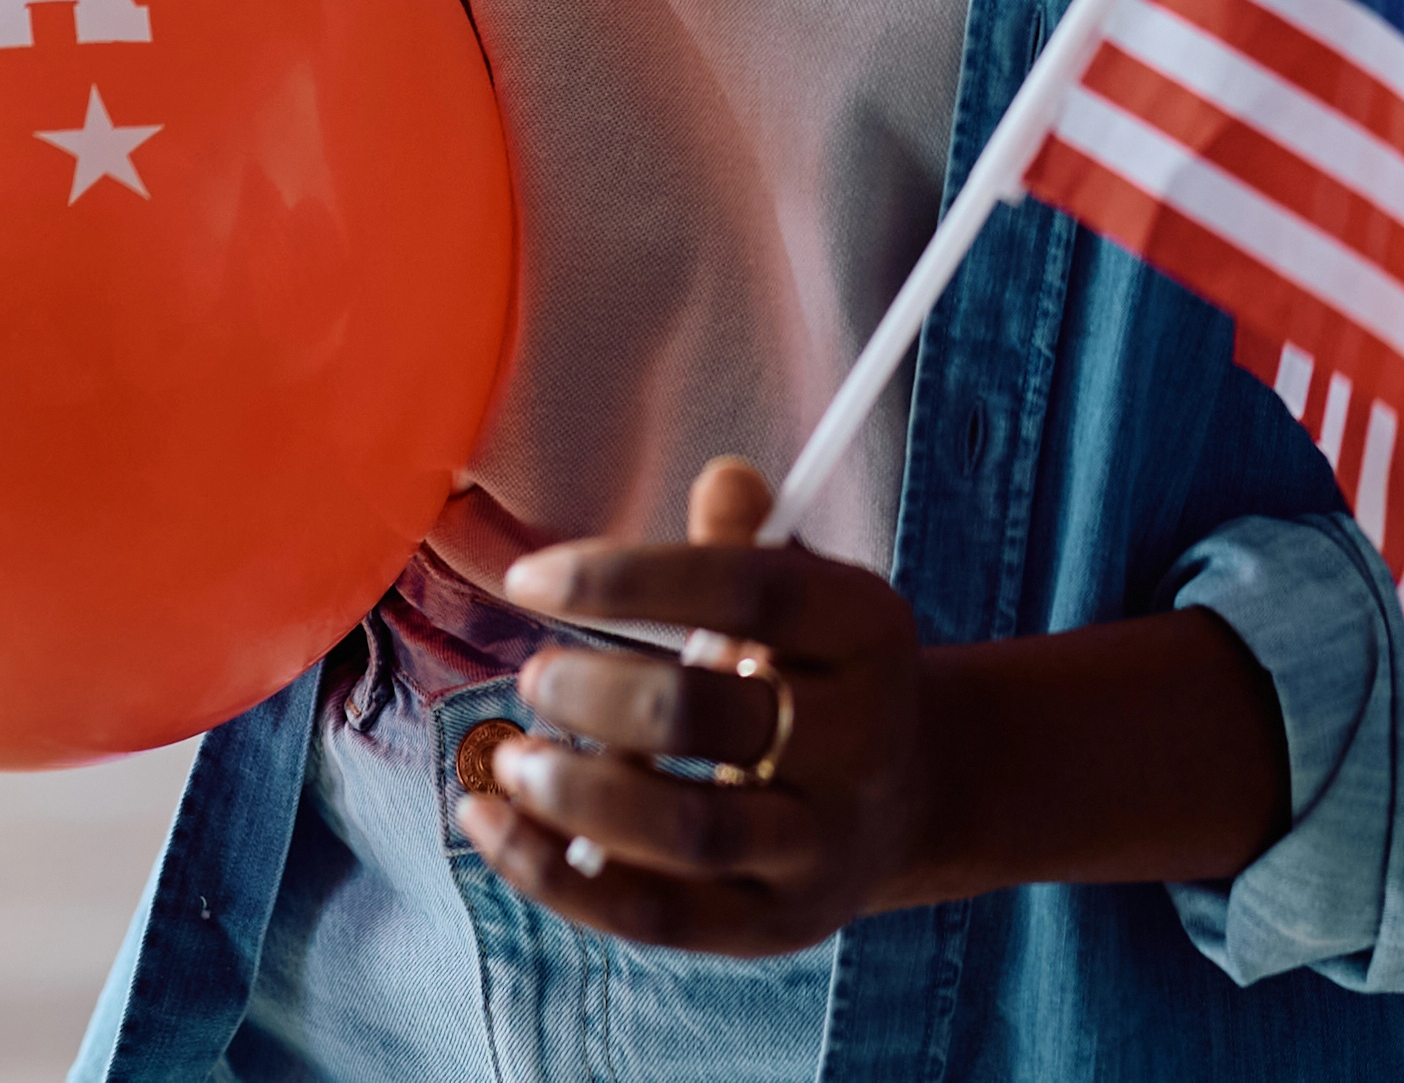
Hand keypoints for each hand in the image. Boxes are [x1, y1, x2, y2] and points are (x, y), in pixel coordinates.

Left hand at [462, 460, 921, 955]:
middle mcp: (857, 745)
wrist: (909, 798)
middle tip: (534, 674)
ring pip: (689, 834)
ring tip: (510, 759)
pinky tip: (494, 825)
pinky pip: (656, 915)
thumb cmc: (818, 675)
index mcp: (866, 633)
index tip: (528, 579)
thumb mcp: (805, 598)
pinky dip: (558, 876)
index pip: (751, 592)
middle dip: (600, 695)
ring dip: (577, 795)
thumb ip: (749, 544)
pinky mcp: (773, 925)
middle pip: (713, 717)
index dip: (631, 579)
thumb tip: (726, 479)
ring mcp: (818, 846)